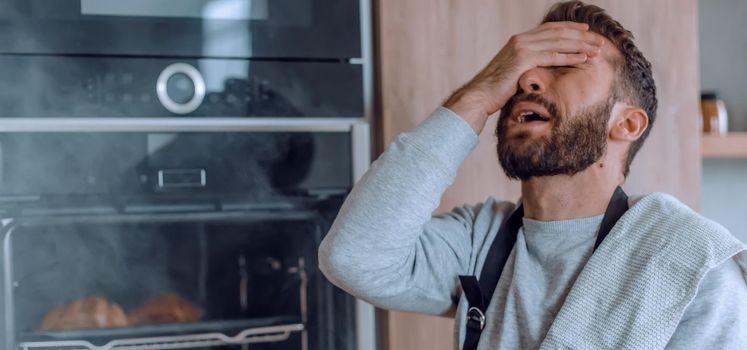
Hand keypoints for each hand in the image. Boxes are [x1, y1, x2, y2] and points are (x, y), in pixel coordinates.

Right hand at [443, 21, 602, 133]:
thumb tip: (541, 67)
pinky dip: (570, 57)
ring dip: (580, 45)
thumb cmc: (497, 89)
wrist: (481, 95)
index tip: (586, 30)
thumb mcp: (514, 70)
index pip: (550, 29)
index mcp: (519, 39)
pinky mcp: (523, 59)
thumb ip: (528, 63)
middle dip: (581, 36)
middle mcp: (521, 39)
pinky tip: (583, 58)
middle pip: (558, 33)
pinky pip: (552, 56)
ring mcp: (522, 48)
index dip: (570, 28)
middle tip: (599, 40)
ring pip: (558, 42)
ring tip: (597, 49)